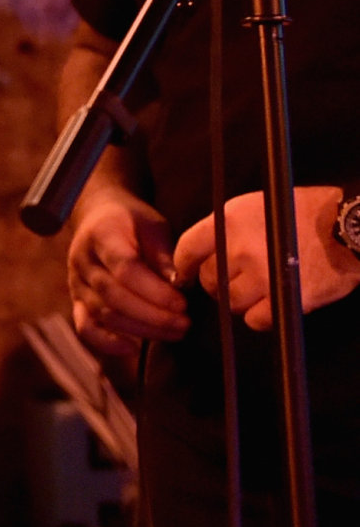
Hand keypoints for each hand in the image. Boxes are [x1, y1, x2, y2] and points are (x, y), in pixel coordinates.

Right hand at [66, 191, 188, 357]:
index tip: (182, 303)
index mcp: (101, 235)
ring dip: (141, 329)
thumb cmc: (132, 221)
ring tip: (173, 332)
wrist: (99, 216)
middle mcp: (82, 261)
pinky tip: (133, 348)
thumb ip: (163, 254)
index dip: (154, 291)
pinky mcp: (77, 300)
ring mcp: (76, 283)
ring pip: (104, 314)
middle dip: (152, 315)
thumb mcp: (153, 226)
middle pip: (113, 296)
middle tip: (184, 323)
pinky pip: (85, 327)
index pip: (124, 269)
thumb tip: (178, 285)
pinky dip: (107, 342)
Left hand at [170, 188, 359, 331]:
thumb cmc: (301, 213)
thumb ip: (225, 229)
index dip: (184, 266)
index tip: (185, 275)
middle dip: (216, 283)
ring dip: (238, 301)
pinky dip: (259, 317)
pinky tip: (269, 305)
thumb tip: (203, 254)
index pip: (188, 249)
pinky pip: (256, 320)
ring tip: (254, 291)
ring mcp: (263, 276)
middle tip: (231, 281)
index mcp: (229, 221)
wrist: (345, 228)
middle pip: (209, 279)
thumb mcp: (253, 207)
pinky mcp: (285, 299)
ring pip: (231, 302)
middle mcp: (241, 249)